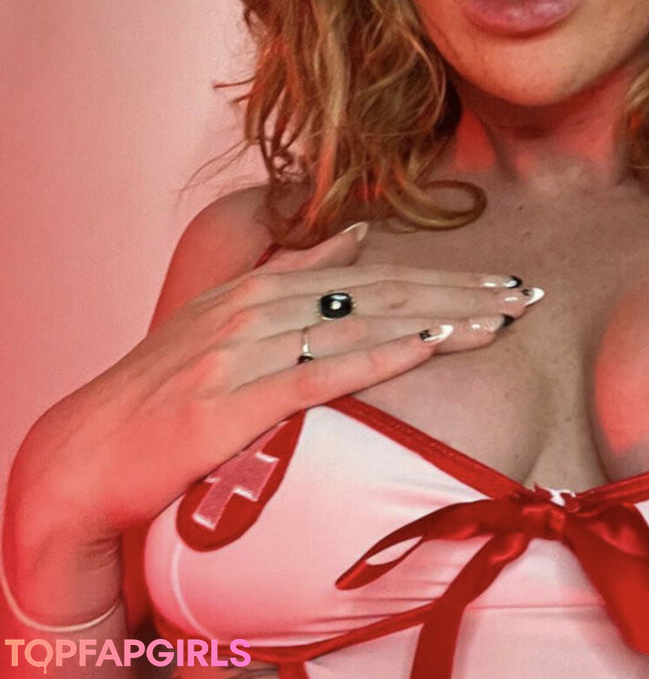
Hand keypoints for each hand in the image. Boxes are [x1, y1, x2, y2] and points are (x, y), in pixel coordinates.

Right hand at [15, 223, 538, 543]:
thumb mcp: (229, 314)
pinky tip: (425, 349)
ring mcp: (245, 349)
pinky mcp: (231, 399)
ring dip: (436, 321)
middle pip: (382, 293)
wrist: (89, 447)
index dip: (446, 277)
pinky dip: (376, 356)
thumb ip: (296, 270)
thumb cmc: (166, 384)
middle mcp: (260, 305)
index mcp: (266, 285)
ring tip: (498, 320)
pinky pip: (316, 371)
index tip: (504, 281)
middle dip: (461, 294)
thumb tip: (362, 234)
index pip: (376, 275)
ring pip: (359, 323)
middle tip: (526, 296)